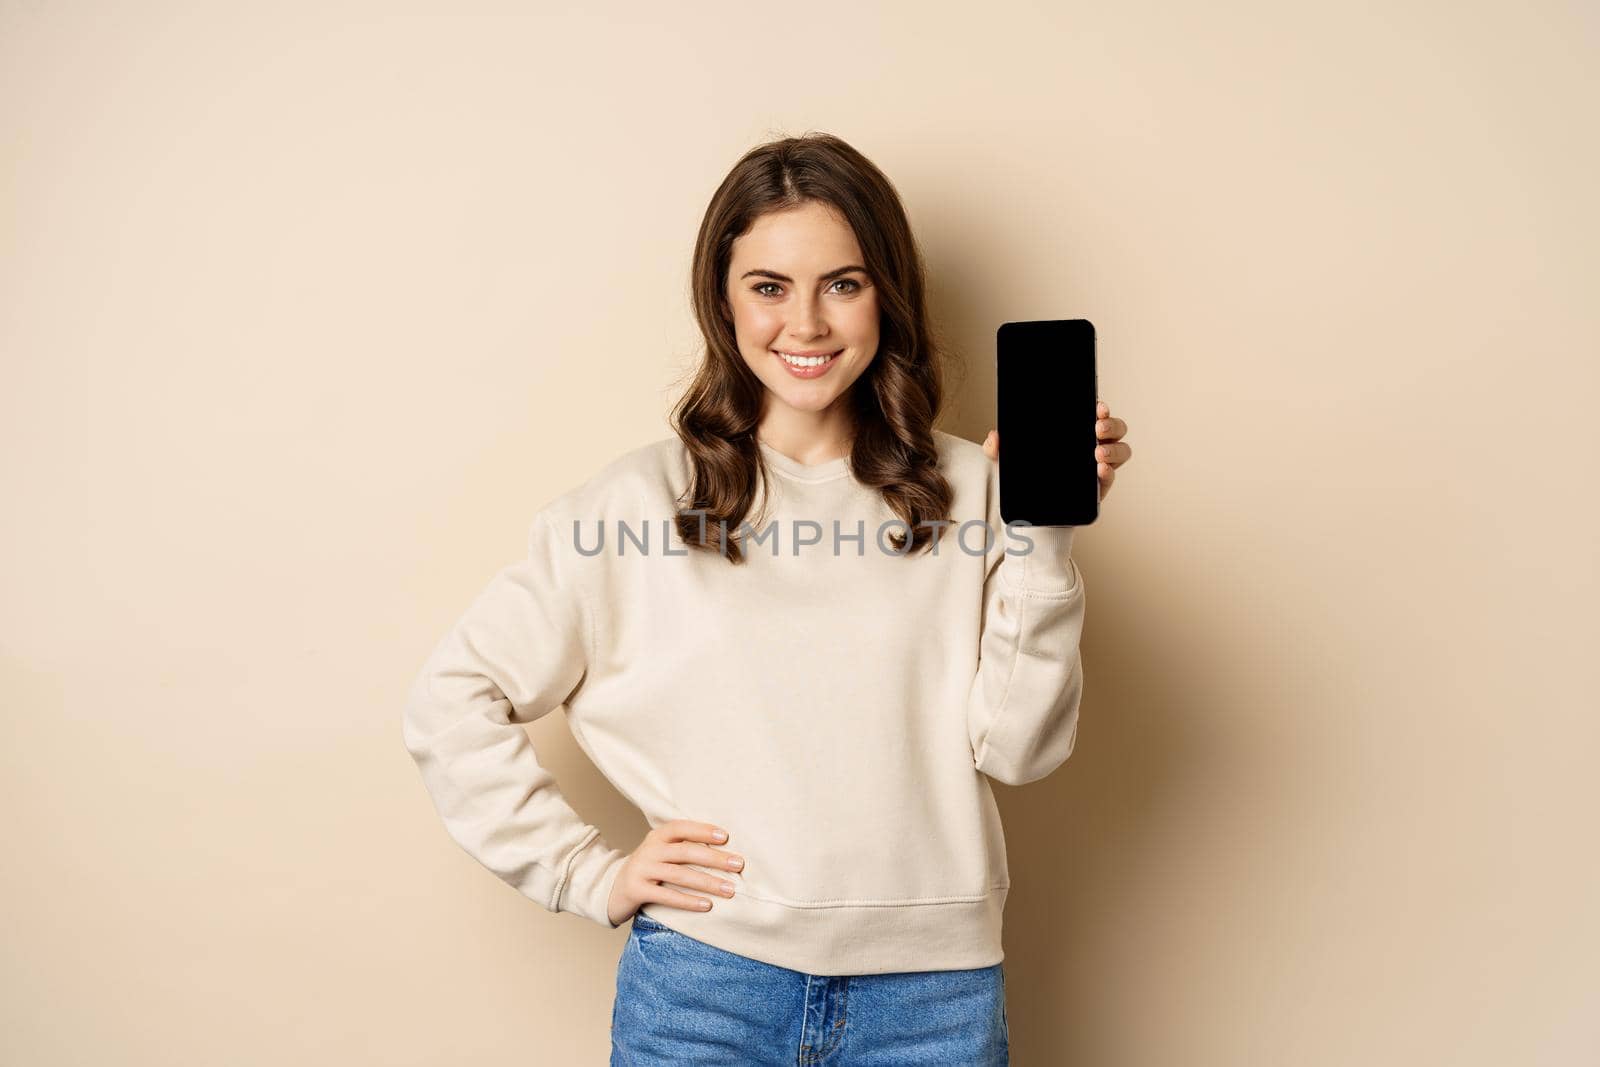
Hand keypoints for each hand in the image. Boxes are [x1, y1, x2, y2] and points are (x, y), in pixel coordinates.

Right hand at [606, 818, 745, 925]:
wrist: (613, 888)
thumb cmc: (649, 868)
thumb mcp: (662, 852)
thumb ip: (684, 846)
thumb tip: (725, 849)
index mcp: (657, 836)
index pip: (681, 828)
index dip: (702, 830)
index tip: (725, 837)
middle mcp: (649, 850)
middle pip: (685, 852)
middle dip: (714, 859)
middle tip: (738, 865)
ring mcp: (641, 870)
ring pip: (679, 875)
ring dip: (707, 882)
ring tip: (729, 889)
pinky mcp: (637, 890)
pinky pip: (666, 896)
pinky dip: (688, 901)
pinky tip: (707, 905)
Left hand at [982, 399, 1131, 502]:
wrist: (1028, 513)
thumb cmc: (1025, 478)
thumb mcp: (1008, 461)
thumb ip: (997, 448)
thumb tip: (994, 437)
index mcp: (1076, 432)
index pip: (1094, 413)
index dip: (1100, 407)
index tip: (1096, 405)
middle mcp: (1092, 445)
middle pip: (1115, 428)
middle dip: (1111, 424)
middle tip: (1097, 426)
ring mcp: (1099, 467)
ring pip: (1121, 451)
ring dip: (1114, 449)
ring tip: (1097, 453)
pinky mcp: (1099, 488)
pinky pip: (1111, 478)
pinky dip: (1109, 473)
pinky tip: (1100, 470)